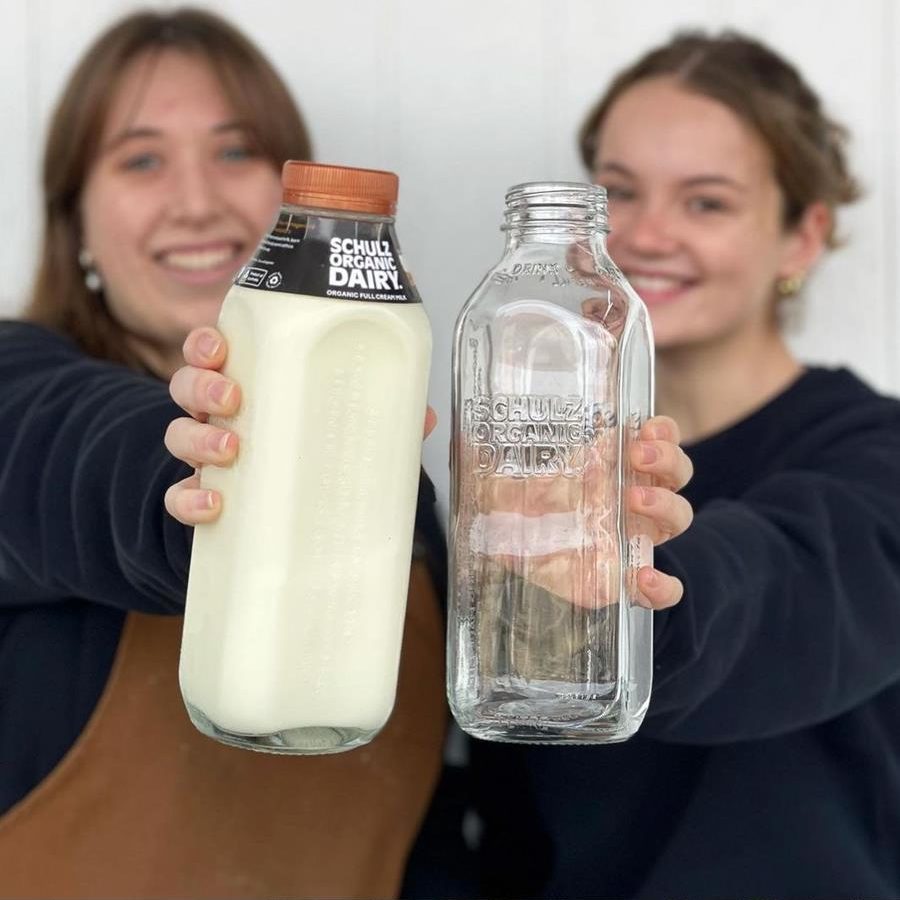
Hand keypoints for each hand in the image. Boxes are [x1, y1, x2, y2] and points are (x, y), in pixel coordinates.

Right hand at [164, 327, 438, 524]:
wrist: (282, 520)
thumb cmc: (313, 453)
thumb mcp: (346, 427)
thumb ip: (381, 416)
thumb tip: (426, 417)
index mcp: (252, 385)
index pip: (213, 350)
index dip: (206, 343)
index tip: (219, 346)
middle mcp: (219, 415)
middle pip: (188, 384)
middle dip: (204, 384)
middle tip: (233, 397)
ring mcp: (207, 458)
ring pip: (178, 434)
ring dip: (198, 437)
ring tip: (232, 448)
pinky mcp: (201, 500)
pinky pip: (177, 497)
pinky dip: (189, 500)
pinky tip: (214, 506)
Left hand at [478, 414, 692, 610]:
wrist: (527, 563)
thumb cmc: (525, 513)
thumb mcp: (503, 482)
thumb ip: (483, 459)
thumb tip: (447, 433)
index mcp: (610, 466)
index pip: (657, 440)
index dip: (662, 432)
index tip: (645, 427)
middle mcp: (630, 498)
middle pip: (676, 473)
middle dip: (666, 460)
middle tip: (637, 456)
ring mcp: (633, 538)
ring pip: (677, 517)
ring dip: (665, 505)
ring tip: (633, 499)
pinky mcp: (624, 580)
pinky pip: (664, 588)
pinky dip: (664, 585)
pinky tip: (642, 577)